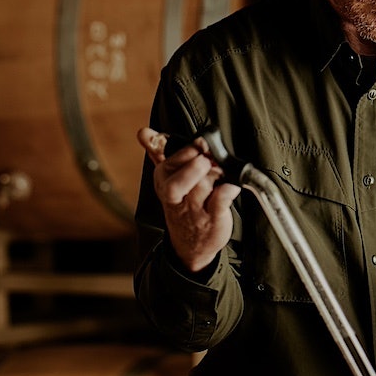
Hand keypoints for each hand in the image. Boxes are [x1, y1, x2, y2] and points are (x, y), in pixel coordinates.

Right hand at [138, 127, 240, 272]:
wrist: (190, 243)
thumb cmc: (181, 204)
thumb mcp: (166, 179)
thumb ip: (158, 152)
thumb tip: (142, 132)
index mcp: (163, 181)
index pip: (170, 162)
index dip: (188, 151)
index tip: (200, 145)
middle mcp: (176, 196)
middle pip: (183, 177)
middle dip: (197, 165)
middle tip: (208, 160)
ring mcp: (194, 209)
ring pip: (202, 186)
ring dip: (215, 175)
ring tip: (221, 173)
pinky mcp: (213, 218)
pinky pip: (220, 201)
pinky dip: (228, 190)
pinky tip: (232, 186)